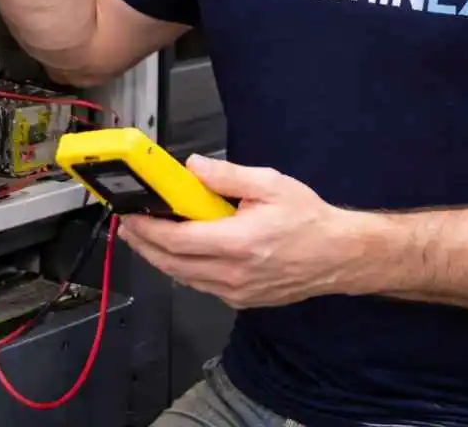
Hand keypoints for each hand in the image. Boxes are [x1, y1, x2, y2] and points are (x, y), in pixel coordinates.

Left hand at [118, 155, 352, 308]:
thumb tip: (192, 167)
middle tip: (128, 225)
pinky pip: (200, 285)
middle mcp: (233, 273)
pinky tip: (179, 251)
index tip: (130, 216)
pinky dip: (182, 269)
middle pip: (172, 264)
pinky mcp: (241, 300)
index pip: (178, 240)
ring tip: (145, 236)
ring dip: (159, 258)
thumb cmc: (307, 217)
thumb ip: (227, 176)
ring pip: (183, 278)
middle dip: (144, 245)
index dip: (148, 230)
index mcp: (239, 242)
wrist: (338, 255)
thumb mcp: (269, 183)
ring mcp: (236, 292)